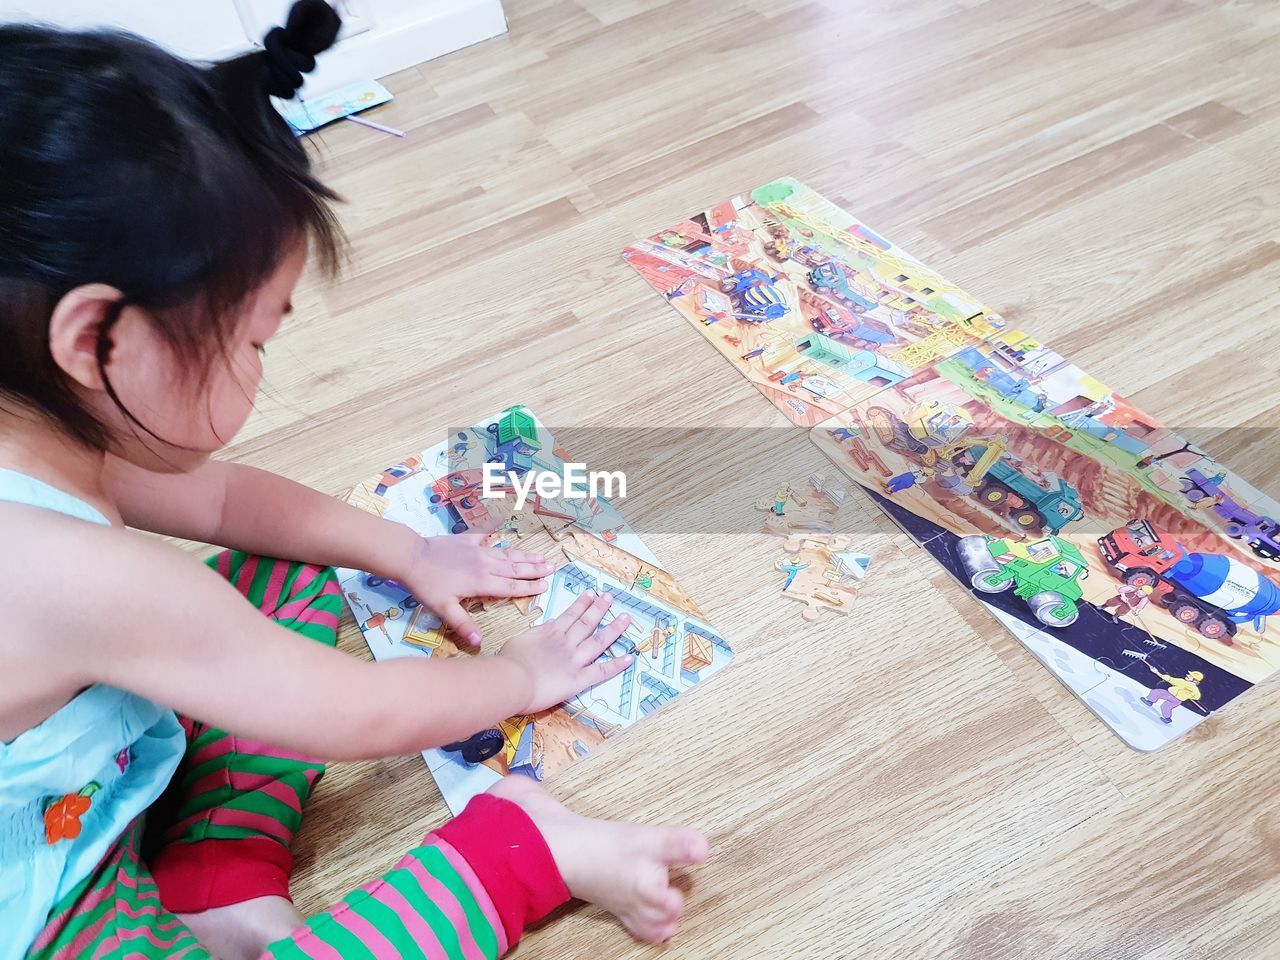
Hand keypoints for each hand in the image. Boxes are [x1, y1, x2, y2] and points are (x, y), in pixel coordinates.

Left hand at [399, 522, 553, 645]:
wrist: (411, 556)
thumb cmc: (427, 585)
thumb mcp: (444, 608)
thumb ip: (463, 624)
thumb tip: (478, 644)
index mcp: (482, 583)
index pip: (512, 587)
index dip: (530, 587)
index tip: (545, 585)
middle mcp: (485, 565)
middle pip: (515, 568)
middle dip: (534, 569)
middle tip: (552, 568)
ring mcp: (477, 550)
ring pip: (506, 554)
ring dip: (524, 555)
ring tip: (540, 555)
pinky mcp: (467, 540)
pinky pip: (485, 533)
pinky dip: (495, 529)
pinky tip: (503, 523)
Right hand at [500, 590, 633, 713]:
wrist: (512, 681)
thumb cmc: (509, 662)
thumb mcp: (520, 639)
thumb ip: (537, 631)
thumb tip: (550, 623)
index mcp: (551, 633)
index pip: (571, 614)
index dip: (582, 603)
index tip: (592, 594)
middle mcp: (566, 643)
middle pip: (587, 622)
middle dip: (600, 609)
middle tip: (610, 597)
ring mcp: (575, 660)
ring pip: (599, 641)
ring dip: (614, 629)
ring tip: (626, 618)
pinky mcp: (579, 679)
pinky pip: (602, 671)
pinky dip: (616, 665)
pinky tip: (630, 658)